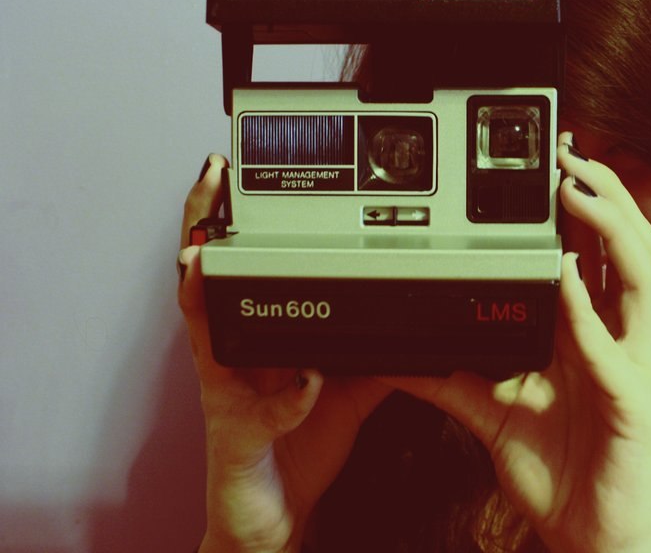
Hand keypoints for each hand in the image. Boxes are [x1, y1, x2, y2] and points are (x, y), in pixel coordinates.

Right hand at [179, 155, 391, 551]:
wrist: (274, 513)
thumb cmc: (297, 448)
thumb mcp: (344, 391)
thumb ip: (369, 354)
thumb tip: (408, 320)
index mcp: (255, 341)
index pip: (239, 269)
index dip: (233, 222)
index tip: (242, 176)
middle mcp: (231, 359)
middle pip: (203, 278)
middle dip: (203, 225)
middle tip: (214, 178)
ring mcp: (225, 395)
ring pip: (201, 329)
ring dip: (203, 286)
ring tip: (206, 249)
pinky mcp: (238, 437)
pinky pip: (257, 414)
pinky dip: (284, 397)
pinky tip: (304, 379)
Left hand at [380, 133, 650, 552]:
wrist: (587, 535)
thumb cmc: (556, 470)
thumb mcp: (493, 413)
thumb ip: (453, 379)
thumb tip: (402, 355)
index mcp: (590, 336)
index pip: (598, 256)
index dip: (585, 208)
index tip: (555, 165)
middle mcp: (616, 340)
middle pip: (632, 249)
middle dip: (608, 195)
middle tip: (572, 155)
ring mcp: (632, 368)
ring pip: (644, 278)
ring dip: (613, 230)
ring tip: (577, 191)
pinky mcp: (636, 404)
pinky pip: (616, 346)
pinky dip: (591, 308)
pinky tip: (568, 277)